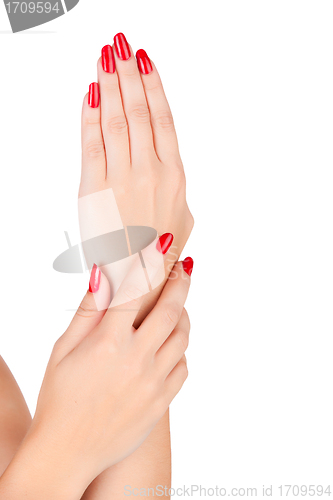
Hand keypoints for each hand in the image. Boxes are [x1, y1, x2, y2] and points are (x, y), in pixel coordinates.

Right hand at [24, 257, 191, 496]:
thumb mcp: (63, 350)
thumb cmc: (60, 398)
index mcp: (108, 343)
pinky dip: (180, 350)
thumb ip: (88, 311)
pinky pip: (183, 367)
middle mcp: (137, 360)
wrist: (68, 452)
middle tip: (185, 268)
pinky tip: (170, 344)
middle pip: (171, 311)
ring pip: (183, 337)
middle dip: (181, 283)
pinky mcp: (162, 402)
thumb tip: (103, 274)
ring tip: (179, 305)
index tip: (163, 243)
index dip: (151, 263)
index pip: (136, 291)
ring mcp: (153, 383)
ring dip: (184, 315)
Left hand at [79, 34, 193, 306]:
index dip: (153, 86)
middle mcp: (150, 172)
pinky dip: (91, 116)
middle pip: (140, 111)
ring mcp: (122, 179)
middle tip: (121, 47)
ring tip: (105, 59)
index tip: (145, 62)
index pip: (164, 119)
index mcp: (175, 176)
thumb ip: (177, 188)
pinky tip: (91, 94)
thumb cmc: (159, 254)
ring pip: (118, 120)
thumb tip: (170, 166)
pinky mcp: (94, 189)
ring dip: (111, 85)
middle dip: (129, 75)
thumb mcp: (183, 219)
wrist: (136, 283)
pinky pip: (92, 142)